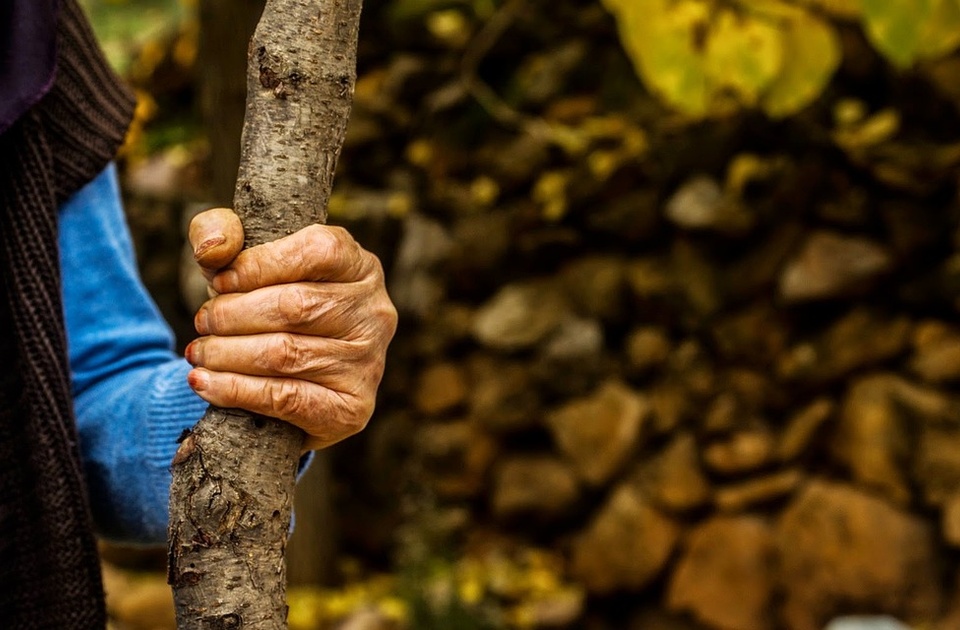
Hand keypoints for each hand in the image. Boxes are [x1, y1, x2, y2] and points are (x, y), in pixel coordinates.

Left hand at [183, 208, 397, 450]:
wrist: (292, 380)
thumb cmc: (266, 306)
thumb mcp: (243, 259)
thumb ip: (219, 231)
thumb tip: (212, 251)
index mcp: (360, 266)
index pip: (317, 252)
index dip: (260, 265)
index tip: (219, 281)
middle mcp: (374, 314)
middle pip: (297, 306)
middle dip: (234, 314)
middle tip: (201, 322)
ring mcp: (368, 363)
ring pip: (286, 354)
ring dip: (227, 354)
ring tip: (198, 353)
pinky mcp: (352, 409)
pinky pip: (287, 398)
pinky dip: (236, 390)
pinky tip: (204, 384)